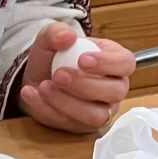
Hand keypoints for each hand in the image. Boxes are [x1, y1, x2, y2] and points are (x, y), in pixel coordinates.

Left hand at [18, 23, 133, 133]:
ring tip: (44, 86)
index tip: (83, 60)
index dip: (108, 63)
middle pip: (114, 92)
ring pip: (96, 116)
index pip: (125, 63)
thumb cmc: (55, 57)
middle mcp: (114, 89)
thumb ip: (57, 32)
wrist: (38, 77)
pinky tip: (32, 93)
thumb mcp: (51, 38)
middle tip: (59, 74)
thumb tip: (67, 37)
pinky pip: (70, 124)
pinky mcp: (82, 126)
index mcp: (115, 62)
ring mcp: (101, 110)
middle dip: (85, 85)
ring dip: (67, 102)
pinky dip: (47, 109)